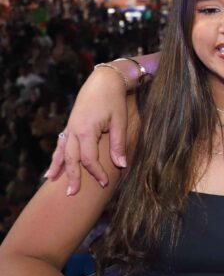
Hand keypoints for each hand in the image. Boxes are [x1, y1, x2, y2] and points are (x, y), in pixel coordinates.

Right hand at [45, 67, 128, 193]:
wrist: (104, 81)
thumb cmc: (114, 100)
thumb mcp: (120, 121)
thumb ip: (118, 144)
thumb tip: (121, 165)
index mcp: (86, 130)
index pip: (88, 158)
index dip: (96, 172)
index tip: (105, 183)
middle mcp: (74, 130)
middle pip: (71, 158)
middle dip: (72, 176)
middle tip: (72, 194)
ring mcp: (70, 127)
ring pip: (61, 152)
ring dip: (59, 168)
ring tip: (53, 183)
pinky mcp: (70, 125)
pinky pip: (60, 145)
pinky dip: (56, 157)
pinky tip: (51, 168)